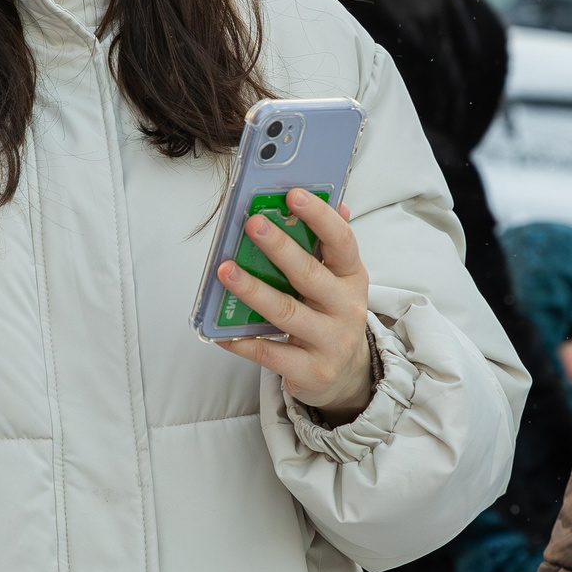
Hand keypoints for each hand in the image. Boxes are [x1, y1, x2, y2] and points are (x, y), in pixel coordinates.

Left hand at [214, 188, 375, 423]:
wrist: (348, 376)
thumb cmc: (333, 316)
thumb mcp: (340, 282)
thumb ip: (332, 245)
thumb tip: (335, 202)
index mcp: (352, 278)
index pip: (342, 242)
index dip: (320, 217)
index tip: (294, 195)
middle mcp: (346, 308)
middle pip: (310, 275)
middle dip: (279, 248)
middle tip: (252, 224)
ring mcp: (329, 341)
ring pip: (286, 312)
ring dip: (253, 290)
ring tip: (225, 270)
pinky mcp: (310, 370)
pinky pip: (269, 353)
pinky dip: (242, 342)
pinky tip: (220, 331)